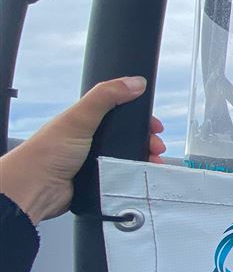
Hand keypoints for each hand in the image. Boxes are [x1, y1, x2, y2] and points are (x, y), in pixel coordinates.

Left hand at [0, 76, 165, 224]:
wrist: (36, 189)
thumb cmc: (48, 152)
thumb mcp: (79, 118)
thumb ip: (105, 97)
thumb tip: (135, 82)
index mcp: (86, 122)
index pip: (121, 114)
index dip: (140, 118)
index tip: (155, 125)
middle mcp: (91, 140)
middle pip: (129, 137)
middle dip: (147, 141)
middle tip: (156, 146)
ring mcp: (95, 161)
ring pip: (128, 158)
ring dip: (144, 159)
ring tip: (153, 162)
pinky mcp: (98, 180)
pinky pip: (123, 177)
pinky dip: (135, 176)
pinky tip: (143, 176)